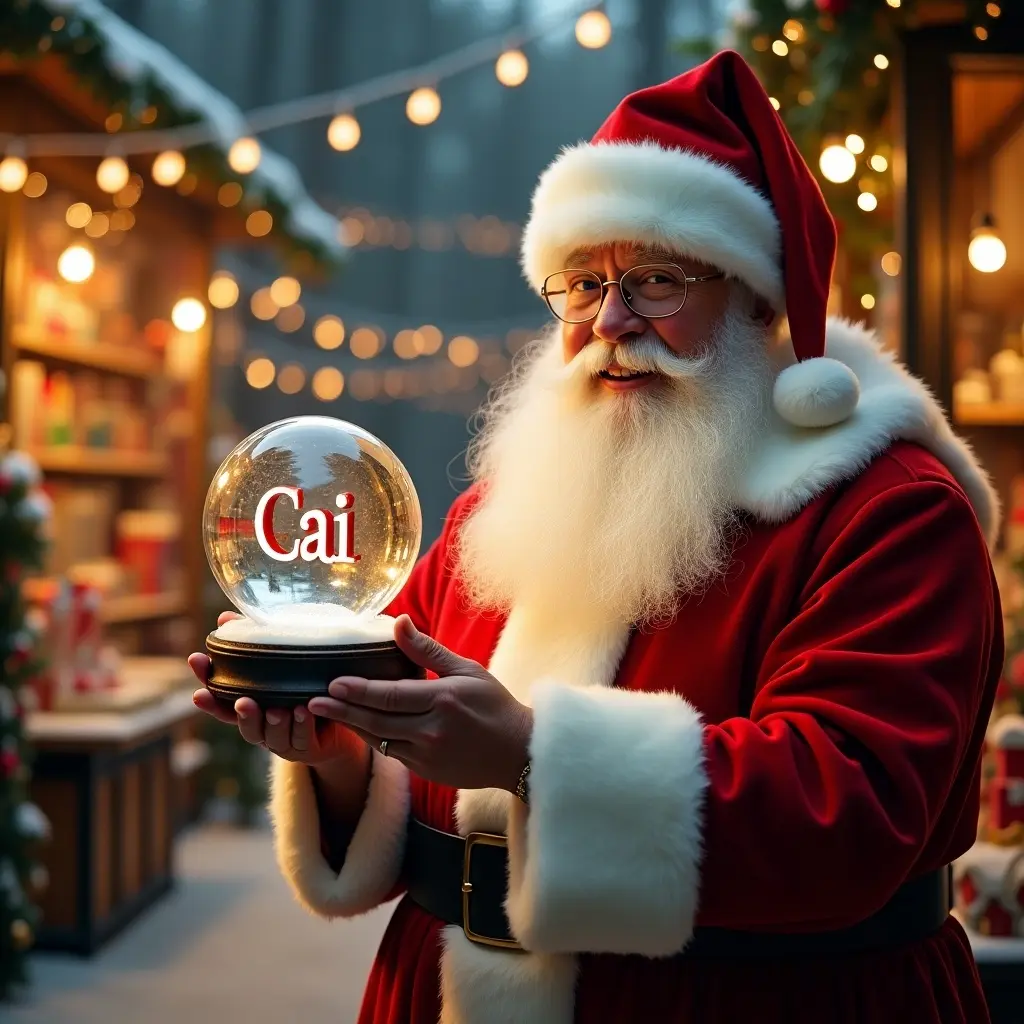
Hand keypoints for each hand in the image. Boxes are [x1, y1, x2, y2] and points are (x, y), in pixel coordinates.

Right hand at [188, 611, 365, 769]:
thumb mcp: (280, 663)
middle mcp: (262, 726)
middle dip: (241, 713)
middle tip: (244, 701)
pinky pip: (301, 739)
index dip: (208, 690)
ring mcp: (282, 740)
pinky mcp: (306, 747)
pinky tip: (303, 712)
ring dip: (273, 723)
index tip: (198, 669)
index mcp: (251, 706)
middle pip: (243, 724)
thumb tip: (224, 618)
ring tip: (278, 710)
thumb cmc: (301, 687)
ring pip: (271, 736)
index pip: (221, 702)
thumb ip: (253, 642)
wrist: (339, 722)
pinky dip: (301, 726)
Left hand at [307, 614, 532, 792]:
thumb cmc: (494, 705)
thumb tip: (398, 621)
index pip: (391, 696)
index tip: (333, 683)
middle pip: (377, 720)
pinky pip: (391, 752)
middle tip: (312, 700)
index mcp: (443, 701)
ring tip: (326, 712)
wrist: (518, 752)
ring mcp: (427, 755)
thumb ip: (427, 650)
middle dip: (343, 710)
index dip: (360, 690)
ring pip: (379, 740)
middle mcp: (431, 731)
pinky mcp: (426, 770)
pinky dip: (373, 738)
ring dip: (352, 726)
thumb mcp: (466, 670)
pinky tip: (357, 726)